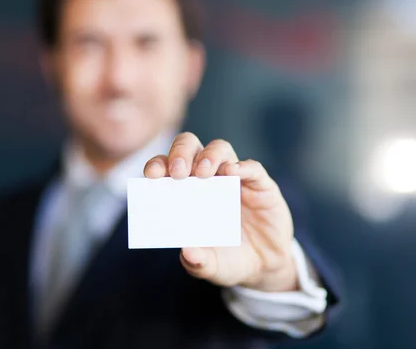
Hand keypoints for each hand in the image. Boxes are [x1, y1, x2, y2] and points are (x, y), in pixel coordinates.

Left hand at [143, 132, 297, 291]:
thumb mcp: (211, 267)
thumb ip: (198, 262)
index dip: (158, 165)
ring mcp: (235, 179)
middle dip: (181, 153)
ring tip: (203, 173)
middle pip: (190, 147)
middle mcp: (208, 178)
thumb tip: (188, 252)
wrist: (264, 267)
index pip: (167, 167)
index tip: (152, 175)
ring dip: (209, 156)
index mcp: (186, 191)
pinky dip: (243, 167)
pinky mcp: (261, 185)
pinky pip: (253, 168)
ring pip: (220, 149)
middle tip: (178, 172)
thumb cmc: (228, 259)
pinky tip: (234, 172)